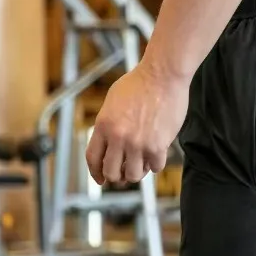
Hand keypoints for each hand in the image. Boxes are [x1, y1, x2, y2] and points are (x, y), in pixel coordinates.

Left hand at [86, 62, 188, 185]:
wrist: (162, 75)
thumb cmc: (139, 84)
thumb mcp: (112, 101)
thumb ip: (108, 124)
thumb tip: (108, 144)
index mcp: (104, 125)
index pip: (93, 158)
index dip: (96, 173)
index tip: (101, 179)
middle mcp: (118, 137)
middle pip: (112, 172)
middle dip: (117, 176)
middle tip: (123, 174)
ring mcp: (138, 143)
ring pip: (133, 175)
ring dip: (137, 172)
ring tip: (141, 164)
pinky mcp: (157, 146)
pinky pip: (155, 167)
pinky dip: (155, 164)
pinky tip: (156, 155)